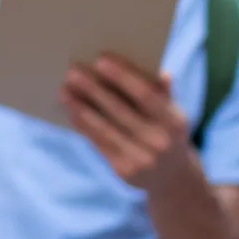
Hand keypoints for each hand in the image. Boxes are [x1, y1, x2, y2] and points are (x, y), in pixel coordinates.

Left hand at [61, 55, 199, 193]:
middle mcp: (158, 141)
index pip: (145, 94)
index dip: (122, 76)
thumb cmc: (168, 133)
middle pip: (119, 110)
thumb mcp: (173, 113)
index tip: (101, 59)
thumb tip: (160, 72)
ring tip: (64, 90)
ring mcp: (141, 159)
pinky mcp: (124, 171)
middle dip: (94, 89)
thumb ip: (163, 93)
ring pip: (104, 128)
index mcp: (173, 121)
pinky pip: (99, 144)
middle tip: (72, 71)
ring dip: (81, 108)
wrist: (173, 179)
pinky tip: (72, 112)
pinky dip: (84, 126)